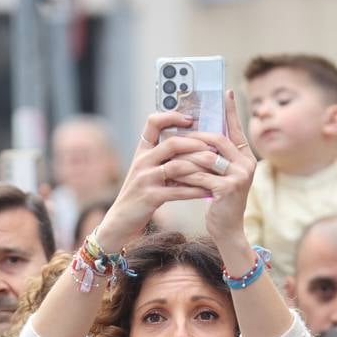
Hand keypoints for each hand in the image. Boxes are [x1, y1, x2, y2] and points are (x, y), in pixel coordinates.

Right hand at [95, 110, 215, 252]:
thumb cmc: (139, 194)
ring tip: (216, 166)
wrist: (120, 221)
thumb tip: (192, 145)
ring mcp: (145, 179)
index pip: (153, 122)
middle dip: (196, 143)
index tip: (190, 119)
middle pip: (171, 143)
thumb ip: (162, 158)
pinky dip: (196, 190)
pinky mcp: (150, 197)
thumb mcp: (146, 171)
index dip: (172, 116)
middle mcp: (142, 161)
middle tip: (214, 146)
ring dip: (199, 166)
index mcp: (142, 151)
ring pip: (177, 166)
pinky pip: (178, 191)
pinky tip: (209, 190)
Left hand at [164, 90, 257, 249]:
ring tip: (169, 155)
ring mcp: (240, 177)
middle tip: (176, 135)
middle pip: (217, 140)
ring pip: (206, 158)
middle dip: (194, 137)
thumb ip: (215, 156)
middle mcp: (247, 164)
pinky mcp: (228, 189)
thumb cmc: (219, 201)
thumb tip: (199, 134)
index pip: (236, 128)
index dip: (231, 110)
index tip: (225, 91)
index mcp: (246, 157)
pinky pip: (200, 176)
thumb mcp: (220, 175)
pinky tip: (172, 174)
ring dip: (185, 156)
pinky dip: (184, 175)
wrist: (227, 230)